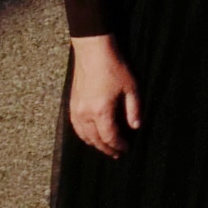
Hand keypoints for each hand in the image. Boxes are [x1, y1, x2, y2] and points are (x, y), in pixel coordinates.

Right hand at [66, 35, 139, 157]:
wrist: (93, 53)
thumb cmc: (114, 68)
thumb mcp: (131, 88)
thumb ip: (133, 109)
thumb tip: (136, 127)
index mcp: (101, 112)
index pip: (110, 137)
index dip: (118, 145)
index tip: (126, 149)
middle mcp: (85, 114)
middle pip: (95, 140)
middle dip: (107, 148)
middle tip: (117, 154)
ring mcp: (76, 110)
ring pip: (83, 136)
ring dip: (95, 144)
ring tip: (106, 148)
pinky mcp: (71, 105)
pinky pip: (76, 127)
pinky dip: (84, 135)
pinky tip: (91, 136)